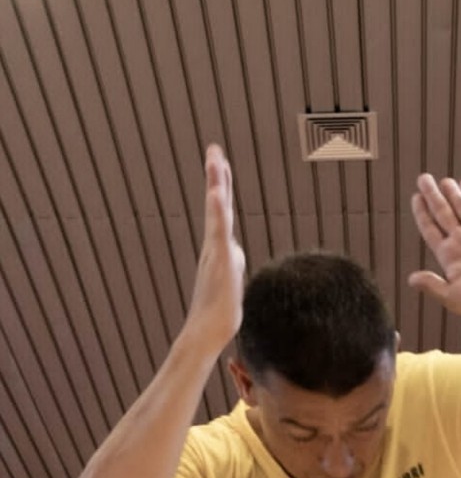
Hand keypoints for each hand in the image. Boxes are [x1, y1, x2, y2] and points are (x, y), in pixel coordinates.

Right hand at [188, 145, 245, 341]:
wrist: (208, 329)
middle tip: (214, 148)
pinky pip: (219, 232)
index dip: (221, 186)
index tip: (219, 162)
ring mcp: (216, 251)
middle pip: (217, 202)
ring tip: (215, 160)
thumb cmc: (220, 308)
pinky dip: (216, 212)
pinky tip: (216, 194)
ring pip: (217, 212)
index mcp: (219, 246)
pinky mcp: (221, 261)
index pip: (221, 209)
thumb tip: (235, 249)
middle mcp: (214, 244)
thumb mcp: (231, 277)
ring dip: (216, 185)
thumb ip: (233, 259)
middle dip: (216, 175)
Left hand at [408, 175, 460, 327]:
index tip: (416, 198)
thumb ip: (432, 285)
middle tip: (423, 179)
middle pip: (443, 213)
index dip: (422, 213)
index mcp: (449, 256)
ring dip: (452, 193)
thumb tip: (411, 279)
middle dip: (432, 196)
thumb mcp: (452, 297)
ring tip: (443, 181)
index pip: (431, 229)